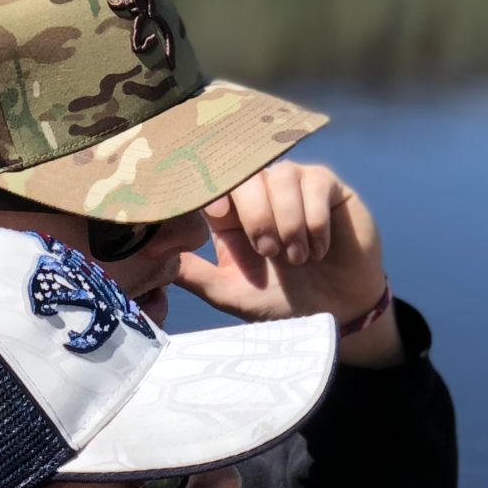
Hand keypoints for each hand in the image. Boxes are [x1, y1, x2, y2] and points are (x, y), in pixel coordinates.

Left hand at [174, 162, 400, 365]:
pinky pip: (315, 184)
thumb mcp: (231, 293)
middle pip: (245, 175)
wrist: (336, 312)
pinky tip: (320, 249)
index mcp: (231, 214)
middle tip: (270, 253)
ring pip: (280, 176)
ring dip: (288, 221)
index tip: (217, 217)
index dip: (211, 192)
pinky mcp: (327, 187)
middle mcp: (260, 193)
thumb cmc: (282, 301)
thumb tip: (151, 254)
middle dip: (255, 214)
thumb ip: (194, 273)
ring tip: (298, 258)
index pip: (213, 183)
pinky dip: (314, 221)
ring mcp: (294, 185)